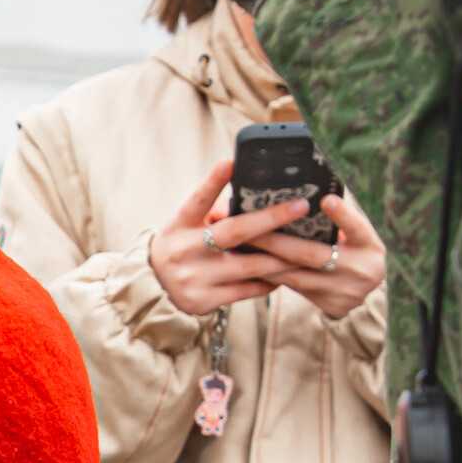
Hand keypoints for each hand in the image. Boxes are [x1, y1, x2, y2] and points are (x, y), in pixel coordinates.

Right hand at [147, 162, 297, 315]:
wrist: (154, 290)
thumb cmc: (181, 247)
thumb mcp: (186, 226)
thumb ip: (213, 213)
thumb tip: (251, 204)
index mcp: (180, 225)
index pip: (198, 199)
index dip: (213, 180)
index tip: (230, 162)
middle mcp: (186, 249)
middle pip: (234, 231)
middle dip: (271, 218)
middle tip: (300, 206)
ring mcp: (196, 277)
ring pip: (250, 265)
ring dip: (282, 256)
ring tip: (307, 246)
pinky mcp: (205, 300)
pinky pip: (248, 290)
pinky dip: (269, 280)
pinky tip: (286, 273)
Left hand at [245, 191, 384, 322]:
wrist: (369, 289)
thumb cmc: (356, 248)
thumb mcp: (357, 233)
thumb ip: (339, 219)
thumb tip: (302, 197)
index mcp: (370, 246)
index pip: (357, 228)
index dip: (342, 215)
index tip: (326, 199)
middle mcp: (361, 271)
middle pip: (311, 255)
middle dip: (276, 241)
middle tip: (249, 227)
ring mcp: (344, 292)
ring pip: (296, 276)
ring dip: (266, 262)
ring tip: (242, 247)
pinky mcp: (331, 306)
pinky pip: (294, 289)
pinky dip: (271, 276)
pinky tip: (251, 266)